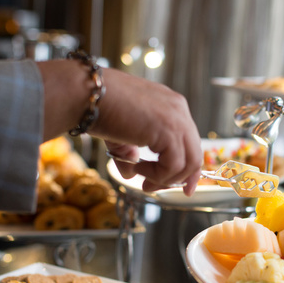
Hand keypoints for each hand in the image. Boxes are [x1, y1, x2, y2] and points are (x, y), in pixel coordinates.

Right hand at [92, 68, 201, 195]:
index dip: (187, 168)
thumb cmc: (99, 108)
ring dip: (164, 178)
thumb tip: (130, 172)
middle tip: (152, 187)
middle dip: (178, 178)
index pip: (190, 142)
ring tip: (141, 178)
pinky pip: (174, 165)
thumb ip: (130, 152)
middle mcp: (179, 109)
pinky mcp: (169, 130)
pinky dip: (158, 175)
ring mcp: (177, 118)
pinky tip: (138, 169)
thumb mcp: (120, 133)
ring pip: (188, 163)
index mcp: (171, 106)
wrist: (88, 95)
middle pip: (195, 154)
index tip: (180, 186)